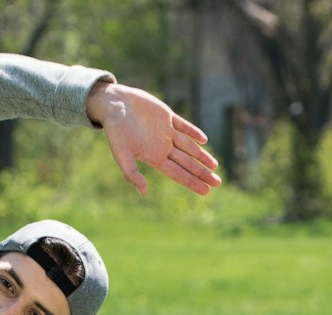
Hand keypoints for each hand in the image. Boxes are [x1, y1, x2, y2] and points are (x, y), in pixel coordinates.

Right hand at [86, 80, 220, 196]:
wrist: (113, 104)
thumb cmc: (115, 131)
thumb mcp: (121, 155)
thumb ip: (131, 174)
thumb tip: (144, 193)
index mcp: (154, 158)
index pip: (178, 174)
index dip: (192, 183)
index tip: (206, 192)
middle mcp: (162, 147)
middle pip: (187, 163)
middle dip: (202, 173)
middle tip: (218, 183)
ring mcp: (166, 131)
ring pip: (189, 146)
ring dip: (202, 156)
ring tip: (215, 166)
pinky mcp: (167, 116)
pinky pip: (184, 126)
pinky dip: (194, 132)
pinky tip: (204, 140)